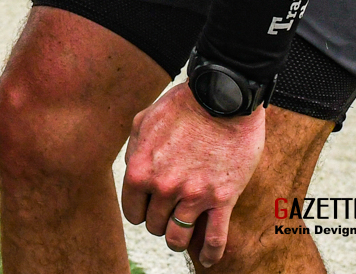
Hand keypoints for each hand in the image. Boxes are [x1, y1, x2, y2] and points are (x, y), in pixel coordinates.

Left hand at [120, 82, 264, 266]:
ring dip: (179, 238)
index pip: (133, 211)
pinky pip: (215, 239)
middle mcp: (164, 187)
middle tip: (169, 212)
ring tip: (183, 234)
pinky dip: (210, 254)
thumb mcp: (144, 121)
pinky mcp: (222, 198)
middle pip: (154, 225)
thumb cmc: (183, 105)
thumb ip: (135, 150)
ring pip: (178, 237)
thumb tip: (134, 171)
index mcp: (141, 170)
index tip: (149, 207)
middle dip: (160, 220)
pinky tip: (208, 259)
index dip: (141, 210)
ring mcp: (193, 195)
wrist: (221, 97)